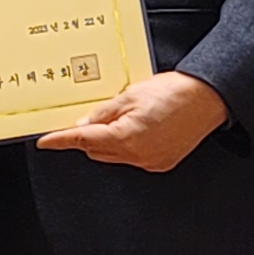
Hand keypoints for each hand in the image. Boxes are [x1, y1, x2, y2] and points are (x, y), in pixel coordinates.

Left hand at [37, 69, 227, 172]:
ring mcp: (150, 162)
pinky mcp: (161, 163)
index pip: (83, 140)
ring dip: (107, 141)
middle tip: (87, 118)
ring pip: (114, 156)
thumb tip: (83, 124)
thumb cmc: (174, 92)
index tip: (45, 142)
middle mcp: (137, 155)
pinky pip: (133, 158)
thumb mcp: (130, 95)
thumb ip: (103, 113)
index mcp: (126, 137)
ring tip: (120, 118)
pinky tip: (135, 129)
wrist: (208, 98)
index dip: (61, 140)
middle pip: (96, 151)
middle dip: (86, 137)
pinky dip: (126, 146)